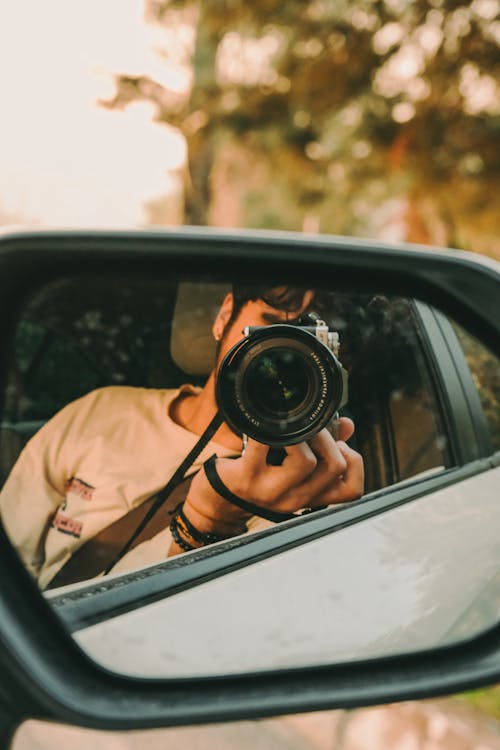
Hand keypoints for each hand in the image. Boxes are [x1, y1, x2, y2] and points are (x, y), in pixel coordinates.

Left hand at [183, 418, 363, 536]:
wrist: (218, 497)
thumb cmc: (261, 477)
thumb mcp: (293, 470)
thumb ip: (322, 449)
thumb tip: (347, 425)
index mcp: (310, 499)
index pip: (352, 491)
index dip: (354, 462)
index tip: (341, 446)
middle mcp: (295, 500)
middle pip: (334, 467)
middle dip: (330, 439)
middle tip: (316, 430)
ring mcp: (271, 491)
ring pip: (306, 461)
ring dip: (304, 434)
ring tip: (296, 428)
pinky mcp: (247, 476)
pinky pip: (267, 443)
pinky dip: (271, 427)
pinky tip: (270, 424)